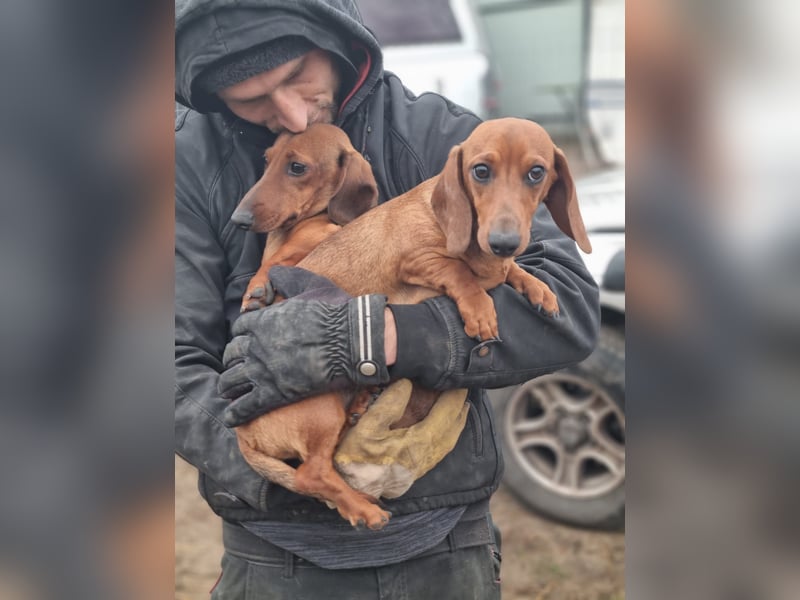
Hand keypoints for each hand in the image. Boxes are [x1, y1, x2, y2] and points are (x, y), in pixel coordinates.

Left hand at [218, 266, 389, 426]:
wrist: (352, 341)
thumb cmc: (335, 312)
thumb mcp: (311, 285)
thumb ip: (289, 277)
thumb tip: (274, 272)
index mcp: (262, 321)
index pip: (240, 329)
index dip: (243, 336)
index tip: (247, 341)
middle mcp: (256, 346)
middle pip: (231, 355)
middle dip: (233, 360)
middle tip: (237, 366)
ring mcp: (262, 371)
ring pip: (230, 381)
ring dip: (228, 386)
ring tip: (229, 391)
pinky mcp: (273, 394)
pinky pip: (245, 407)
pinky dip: (235, 413)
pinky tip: (232, 418)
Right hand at [334, 379, 468, 498]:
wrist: (352, 492)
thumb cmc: (356, 459)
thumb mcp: (366, 427)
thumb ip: (388, 404)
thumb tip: (406, 384)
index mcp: (418, 442)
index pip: (445, 415)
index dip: (453, 397)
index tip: (460, 381)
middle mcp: (426, 455)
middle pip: (452, 428)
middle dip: (460, 407)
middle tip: (464, 388)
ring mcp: (423, 465)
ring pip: (449, 441)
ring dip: (457, 422)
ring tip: (461, 406)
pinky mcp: (416, 471)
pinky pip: (441, 450)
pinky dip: (449, 435)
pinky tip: (446, 430)